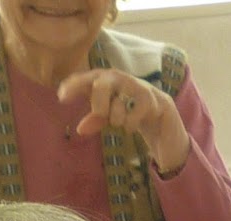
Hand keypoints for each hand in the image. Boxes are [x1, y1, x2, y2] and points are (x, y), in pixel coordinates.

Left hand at [58, 69, 190, 176]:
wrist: (168, 133)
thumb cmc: (137, 122)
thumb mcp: (113, 122)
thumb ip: (97, 121)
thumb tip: (80, 129)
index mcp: (112, 83)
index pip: (90, 78)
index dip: (75, 84)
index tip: (61, 97)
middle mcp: (125, 81)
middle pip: (104, 81)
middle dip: (99, 102)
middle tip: (101, 117)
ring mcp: (142, 89)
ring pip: (120, 97)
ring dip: (117, 118)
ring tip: (123, 125)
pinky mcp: (157, 101)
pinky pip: (136, 110)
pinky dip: (130, 124)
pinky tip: (133, 129)